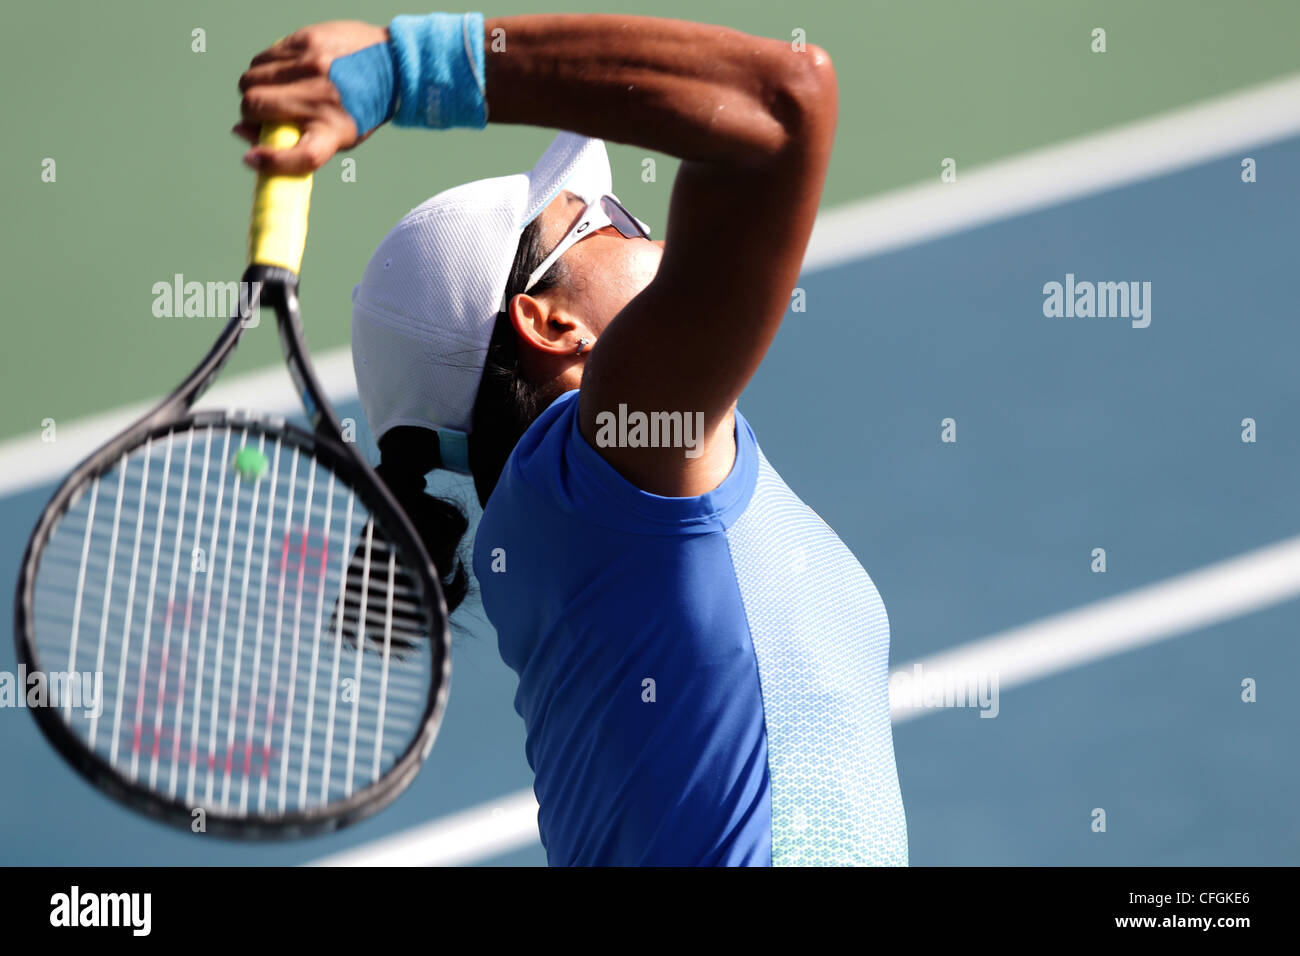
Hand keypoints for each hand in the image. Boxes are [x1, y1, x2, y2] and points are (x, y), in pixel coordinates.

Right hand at [234, 21, 388, 174]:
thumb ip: (294, 141)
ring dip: (254, 89)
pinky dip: (263, 69)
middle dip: (250, 114)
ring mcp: (312, 66)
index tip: (251, 159)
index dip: (270, 162)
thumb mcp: (338, 135)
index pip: (300, 156)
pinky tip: (283, 72)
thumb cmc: (359, 108)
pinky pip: (261, 58)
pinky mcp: (305, 41)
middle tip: (263, 113)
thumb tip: (241, 131)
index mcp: (334, 132)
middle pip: (255, 107)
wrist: (392, 64)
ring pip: (250, 80)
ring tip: (276, 91)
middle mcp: (322, 98)